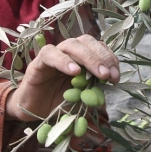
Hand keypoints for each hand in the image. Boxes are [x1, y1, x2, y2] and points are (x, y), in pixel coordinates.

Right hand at [5, 35, 119, 121]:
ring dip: (89, 58)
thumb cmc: (59, 101)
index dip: (110, 59)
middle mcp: (69, 51)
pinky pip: (51, 54)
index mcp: (82, 57)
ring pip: (72, 44)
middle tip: (109, 75)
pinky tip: (74, 72)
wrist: (35, 110)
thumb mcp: (82, 98)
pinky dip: (64, 61)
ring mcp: (54, 54)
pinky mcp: (38, 61)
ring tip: (99, 74)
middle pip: (88, 42)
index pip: (99, 48)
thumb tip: (110, 88)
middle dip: (102, 57)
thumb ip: (95, 91)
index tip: (115, 77)